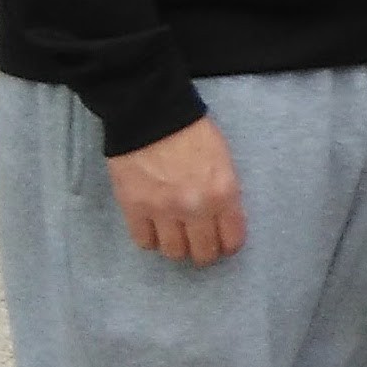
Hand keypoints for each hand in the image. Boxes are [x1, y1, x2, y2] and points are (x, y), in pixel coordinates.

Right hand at [108, 115, 244, 265]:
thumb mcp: (223, 160)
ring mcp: (163, 210)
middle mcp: (195, 208)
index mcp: (223, 193)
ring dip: (178, 247)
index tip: (224, 242)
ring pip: (174, 252)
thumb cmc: (191, 132)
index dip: (229, 245)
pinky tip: (154, 228)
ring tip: (177, 236)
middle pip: (203, 253)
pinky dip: (151, 239)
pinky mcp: (134, 208)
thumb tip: (223, 218)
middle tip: (200, 242)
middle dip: (205, 251)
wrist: (150, 114)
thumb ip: (225, 192)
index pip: (232, 240)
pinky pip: (144, 241)